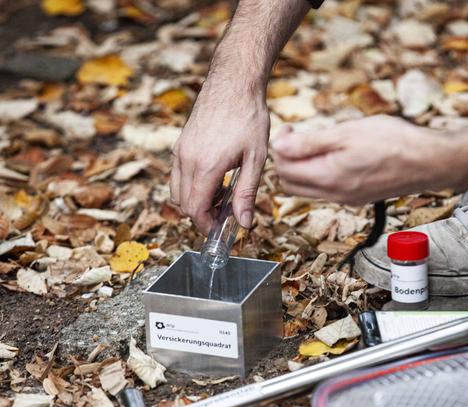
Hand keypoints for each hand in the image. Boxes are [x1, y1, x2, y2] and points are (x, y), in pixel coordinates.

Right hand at [170, 85, 269, 233]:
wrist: (234, 82)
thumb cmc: (249, 116)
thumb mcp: (256, 158)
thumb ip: (247, 193)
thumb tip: (244, 223)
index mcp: (207, 165)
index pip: (196, 209)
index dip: (207, 225)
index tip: (221, 229)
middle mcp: (187, 159)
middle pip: (183, 204)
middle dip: (201, 215)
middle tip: (225, 214)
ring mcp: (180, 150)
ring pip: (177, 191)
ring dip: (195, 201)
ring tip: (222, 196)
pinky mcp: (180, 144)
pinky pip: (178, 175)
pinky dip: (190, 186)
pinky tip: (214, 179)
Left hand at [272, 115, 467, 204]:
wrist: (429, 162)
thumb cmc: (394, 142)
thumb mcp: (347, 133)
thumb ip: (308, 143)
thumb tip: (278, 145)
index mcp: (328, 177)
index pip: (284, 169)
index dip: (280, 146)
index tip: (290, 128)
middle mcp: (334, 194)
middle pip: (290, 184)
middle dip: (285, 160)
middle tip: (297, 137)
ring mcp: (346, 199)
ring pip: (306, 190)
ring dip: (301, 168)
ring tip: (314, 144)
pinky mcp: (357, 197)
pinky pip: (325, 191)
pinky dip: (318, 174)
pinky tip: (332, 156)